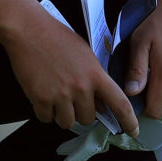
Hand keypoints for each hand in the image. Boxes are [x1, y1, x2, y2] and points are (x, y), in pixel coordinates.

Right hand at [0, 6, 139, 132]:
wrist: (27, 29)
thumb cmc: (56, 36)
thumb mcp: (84, 53)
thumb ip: (94, 77)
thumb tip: (99, 102)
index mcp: (95, 75)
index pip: (120, 104)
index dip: (129, 121)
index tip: (133, 131)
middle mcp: (81, 88)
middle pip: (88, 119)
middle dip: (80, 112)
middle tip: (71, 99)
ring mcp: (60, 94)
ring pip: (67, 122)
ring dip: (62, 114)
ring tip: (54, 97)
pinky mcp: (40, 98)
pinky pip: (45, 118)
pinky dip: (43, 111)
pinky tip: (41, 95)